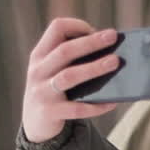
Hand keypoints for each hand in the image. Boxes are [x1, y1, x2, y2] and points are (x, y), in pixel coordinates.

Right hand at [22, 18, 122, 141]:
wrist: (34, 124)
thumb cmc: (53, 90)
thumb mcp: (52, 70)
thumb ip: (71, 59)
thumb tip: (110, 51)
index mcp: (40, 55)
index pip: (56, 28)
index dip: (77, 26)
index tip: (96, 31)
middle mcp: (38, 71)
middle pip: (65, 51)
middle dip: (91, 42)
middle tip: (113, 37)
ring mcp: (42, 92)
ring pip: (69, 76)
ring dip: (94, 68)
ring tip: (115, 62)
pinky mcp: (50, 113)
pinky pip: (77, 109)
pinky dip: (96, 105)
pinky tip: (112, 102)